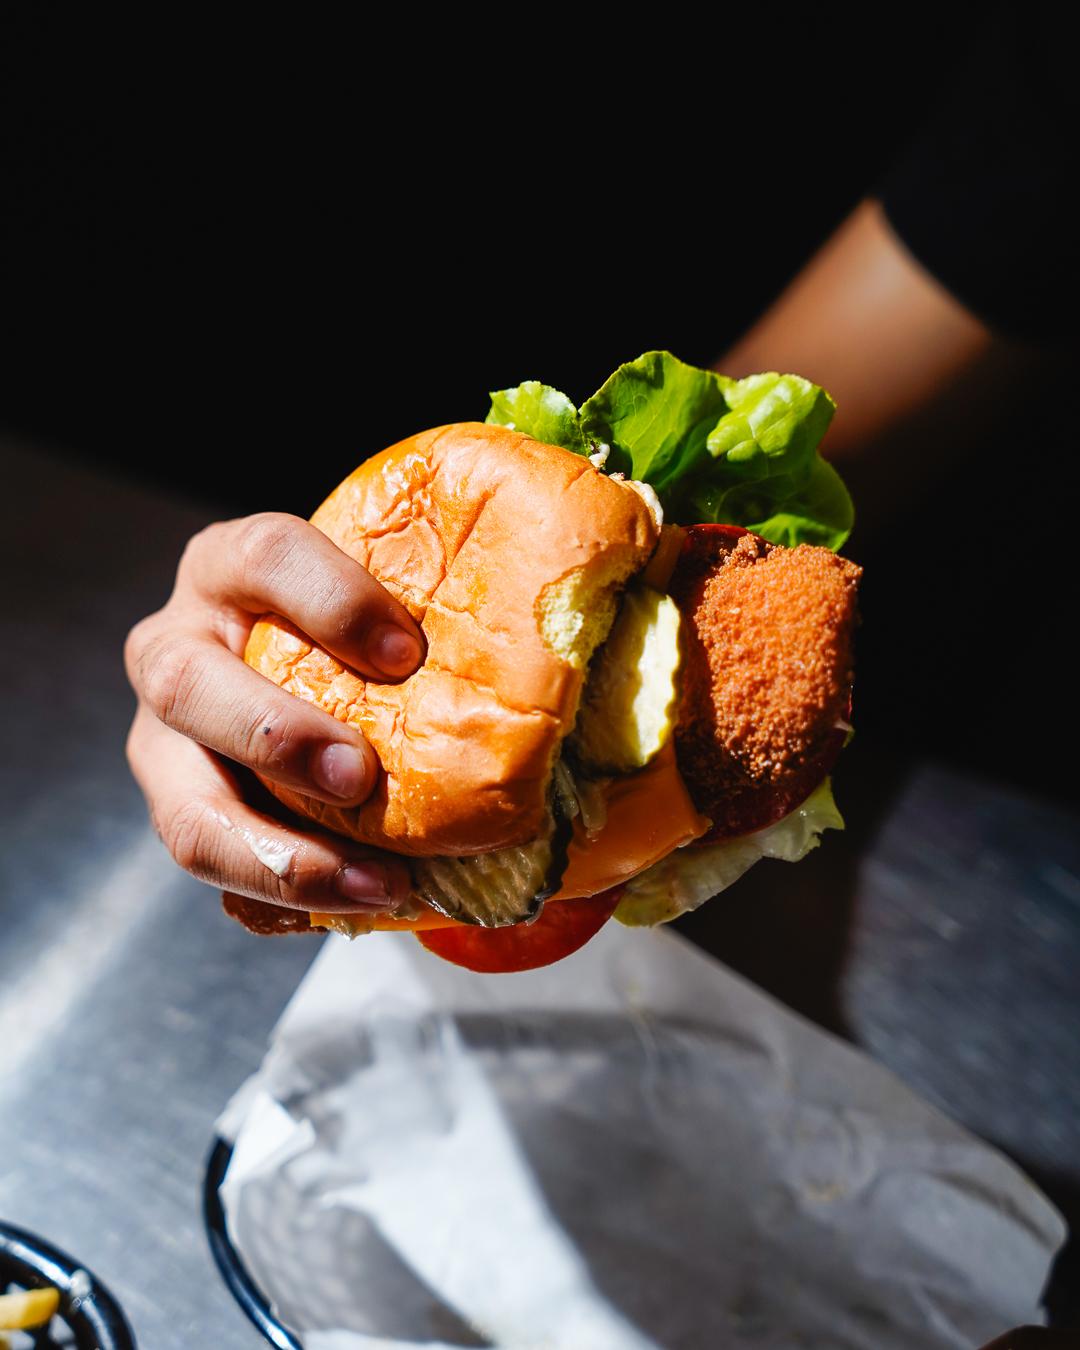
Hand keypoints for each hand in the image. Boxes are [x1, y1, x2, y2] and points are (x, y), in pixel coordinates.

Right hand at [124, 512, 423, 915]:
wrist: (304, 673)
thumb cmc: (363, 628)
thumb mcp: (385, 594)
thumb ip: (451, 593)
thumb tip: (588, 579)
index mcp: (232, 569)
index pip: (263, 557)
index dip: (329, 601)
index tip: (406, 652)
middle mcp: (179, 648)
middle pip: (188, 685)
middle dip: (274, 735)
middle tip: (360, 776)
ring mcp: (168, 744)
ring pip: (185, 810)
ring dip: (275, 853)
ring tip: (376, 882)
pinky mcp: (188, 815)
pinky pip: (220, 874)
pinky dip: (286, 900)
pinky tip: (363, 901)